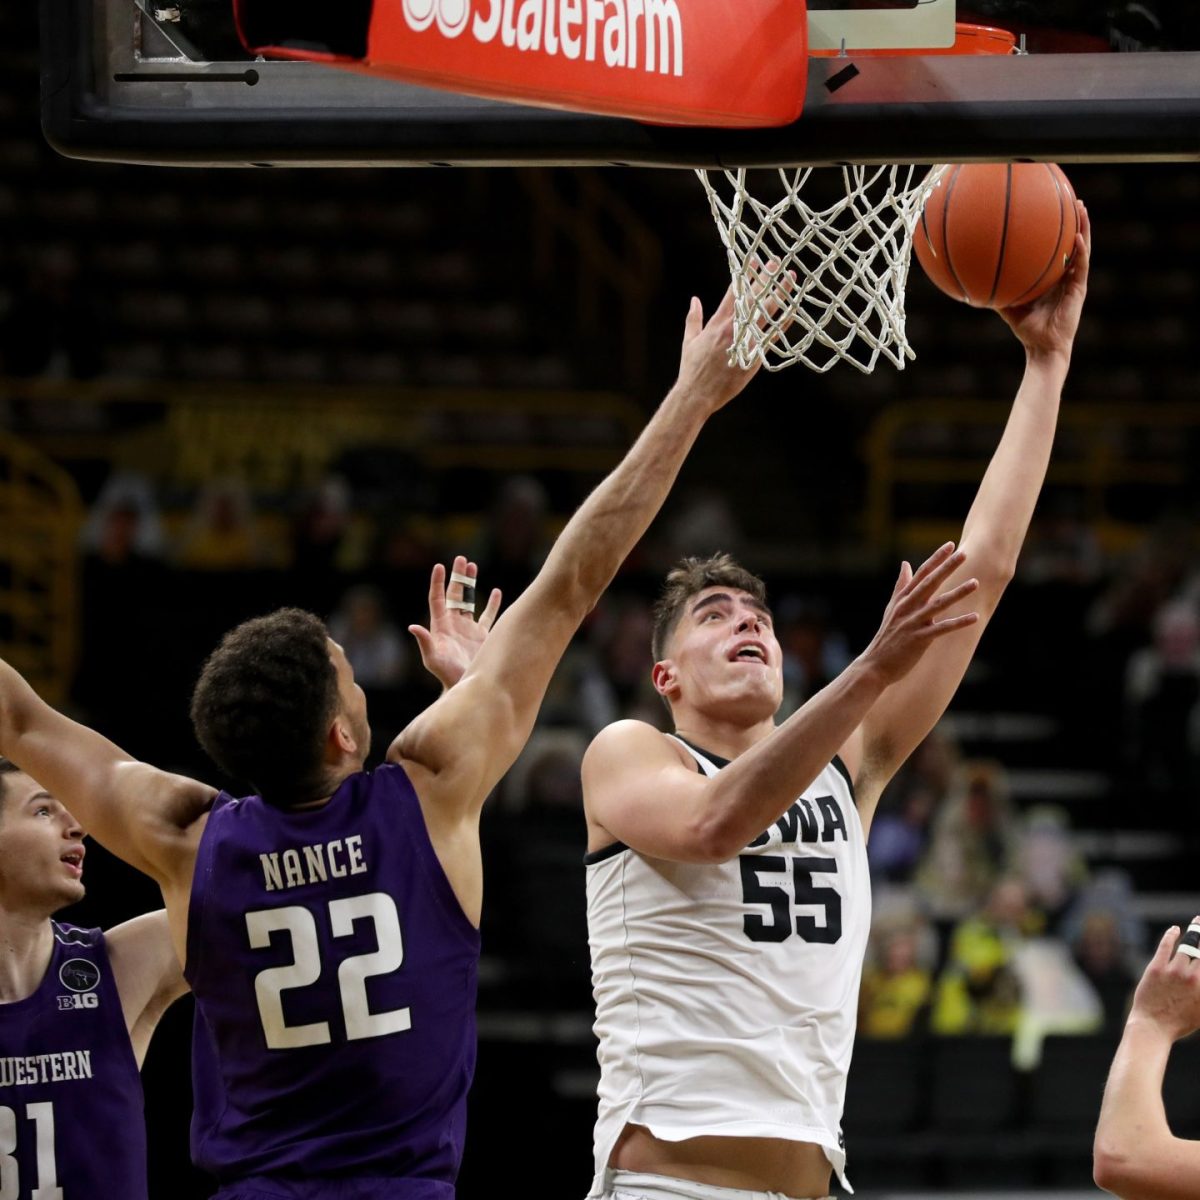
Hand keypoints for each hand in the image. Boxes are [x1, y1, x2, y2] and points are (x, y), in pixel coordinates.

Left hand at [408, 554, 501, 690]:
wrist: (465, 686)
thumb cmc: (446, 674)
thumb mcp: (433, 658)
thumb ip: (425, 642)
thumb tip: (413, 627)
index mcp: (441, 625)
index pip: (437, 598)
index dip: (438, 582)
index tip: (440, 566)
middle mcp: (454, 623)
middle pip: (455, 594)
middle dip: (458, 577)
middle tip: (461, 559)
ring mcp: (468, 628)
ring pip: (470, 600)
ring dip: (471, 584)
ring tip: (473, 566)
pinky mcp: (482, 635)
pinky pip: (488, 615)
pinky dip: (492, 603)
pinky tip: (496, 591)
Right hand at [674, 261, 795, 414]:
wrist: (697, 394)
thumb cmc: (692, 369)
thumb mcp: (689, 341)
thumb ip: (693, 318)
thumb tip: (694, 300)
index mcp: (717, 322)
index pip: (733, 292)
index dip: (745, 275)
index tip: (755, 261)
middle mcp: (732, 329)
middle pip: (752, 298)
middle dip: (765, 278)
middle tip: (776, 262)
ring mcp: (744, 342)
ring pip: (765, 313)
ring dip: (779, 295)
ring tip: (790, 280)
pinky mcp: (753, 356)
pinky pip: (771, 336)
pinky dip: (781, 324)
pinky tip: (791, 312)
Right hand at [858, 542, 979, 686]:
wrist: (875, 664)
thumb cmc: (887, 636)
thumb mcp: (892, 608)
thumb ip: (900, 585)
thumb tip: (905, 564)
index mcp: (902, 599)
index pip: (921, 574)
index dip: (935, 559)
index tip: (950, 545)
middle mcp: (907, 608)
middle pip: (929, 583)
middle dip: (947, 568)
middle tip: (963, 553)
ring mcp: (912, 623)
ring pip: (938, 604)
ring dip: (958, 593)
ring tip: (976, 582)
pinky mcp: (918, 640)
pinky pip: (942, 629)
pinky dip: (958, 623)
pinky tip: (975, 617)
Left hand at [998, 200, 1090, 362]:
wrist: (1042, 347)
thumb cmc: (1027, 329)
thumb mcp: (1009, 306)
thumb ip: (998, 292)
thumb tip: (975, 282)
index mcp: (1053, 278)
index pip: (1058, 249)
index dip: (1058, 231)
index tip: (1054, 210)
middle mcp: (1066, 276)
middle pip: (1074, 242)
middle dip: (1075, 221)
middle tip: (1073, 199)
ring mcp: (1074, 282)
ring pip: (1083, 249)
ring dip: (1084, 227)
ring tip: (1081, 208)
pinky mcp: (1079, 290)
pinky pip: (1081, 266)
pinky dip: (1081, 251)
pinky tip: (1078, 236)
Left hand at [1128, 922, 1199, 1042]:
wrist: (1153, 1027)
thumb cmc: (1180, 1022)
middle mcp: (1193, 977)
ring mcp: (1174, 971)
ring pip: (1188, 946)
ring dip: (1195, 932)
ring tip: (1198, 923)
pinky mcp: (1157, 967)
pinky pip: (1166, 946)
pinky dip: (1171, 935)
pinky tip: (1175, 929)